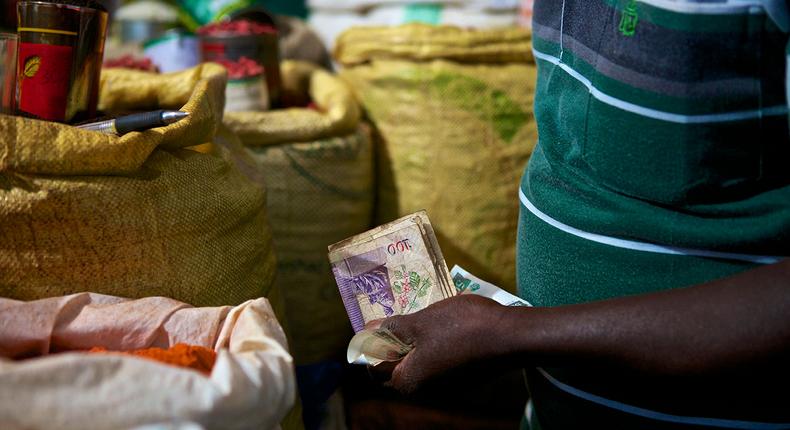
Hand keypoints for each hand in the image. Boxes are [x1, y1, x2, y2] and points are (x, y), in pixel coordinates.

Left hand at [372, 294, 507, 393]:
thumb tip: (367, 331)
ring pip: (418, 363)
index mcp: (409, 381)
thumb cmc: (461, 326)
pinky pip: (437, 363)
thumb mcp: (420, 322)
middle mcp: (425, 391)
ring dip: (414, 342)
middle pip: (396, 366)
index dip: (372, 344)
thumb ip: (391, 329)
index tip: (378, 321)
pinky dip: (433, 346)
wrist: (511, 335)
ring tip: (419, 316)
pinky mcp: (462, 378)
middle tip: (397, 316)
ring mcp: (445, 386)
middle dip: (393, 342)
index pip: (374, 368)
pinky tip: (441, 325)